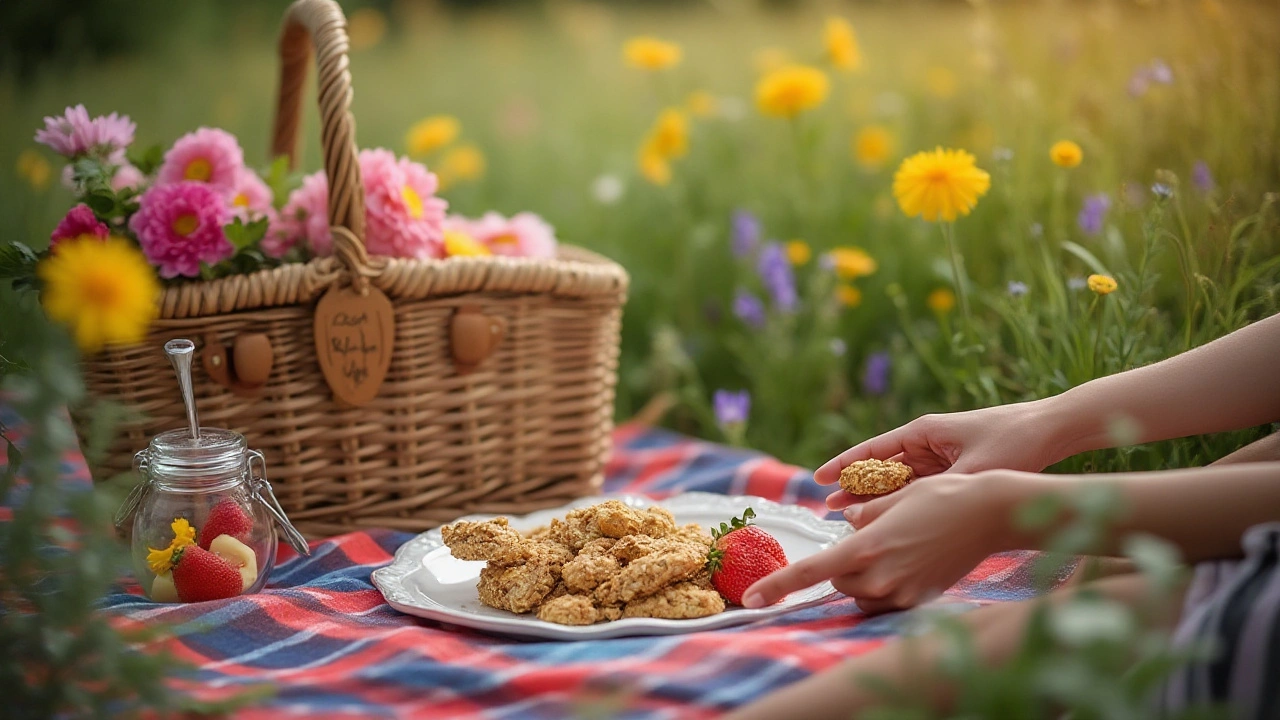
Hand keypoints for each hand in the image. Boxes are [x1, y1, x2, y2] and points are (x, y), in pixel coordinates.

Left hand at [743, 472, 1025, 612]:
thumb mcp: (896, 499)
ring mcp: (901, 592)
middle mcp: (880, 576)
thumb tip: (846, 521)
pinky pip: (885, 598)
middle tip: (871, 536)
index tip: (751, 601)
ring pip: (860, 592)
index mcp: (867, 547)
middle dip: (843, 562)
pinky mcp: (918, 599)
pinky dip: (884, 582)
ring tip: (896, 544)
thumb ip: (864, 514)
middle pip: (837, 580)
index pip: (812, 573)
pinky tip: (909, 558)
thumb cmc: (943, 498)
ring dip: (863, 574)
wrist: (992, 515)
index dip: (777, 587)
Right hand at [816, 401, 1065, 510]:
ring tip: (850, 519)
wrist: (1051, 431)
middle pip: (881, 468)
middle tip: (829, 510)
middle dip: (855, 488)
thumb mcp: (973, 471)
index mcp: (923, 432)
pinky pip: (919, 488)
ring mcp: (939, 457)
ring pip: (898, 481)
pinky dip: (902, 502)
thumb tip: (906, 516)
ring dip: (877, 498)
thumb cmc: (1012, 442)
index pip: (872, 450)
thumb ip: (938, 492)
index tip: (819, 479)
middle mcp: (926, 443)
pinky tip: (889, 519)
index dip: (843, 465)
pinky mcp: (953, 471)